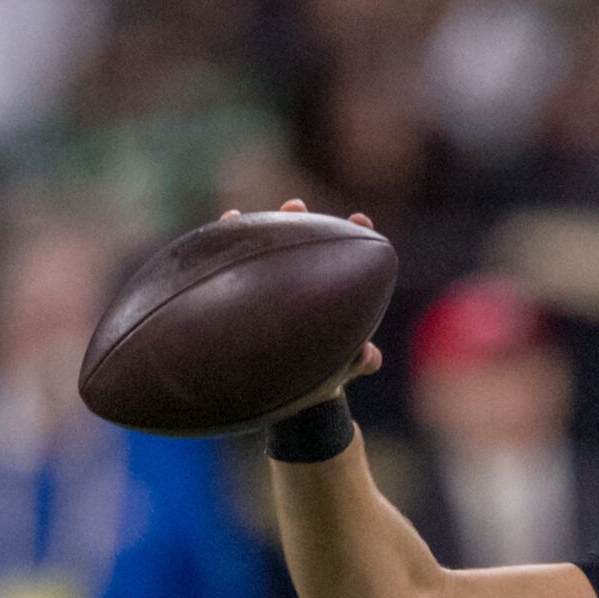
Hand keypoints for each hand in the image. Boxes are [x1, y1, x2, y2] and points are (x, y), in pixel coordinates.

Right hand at [221, 199, 383, 404]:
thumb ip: (358, 362)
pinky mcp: (241, 292)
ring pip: (267, 248)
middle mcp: (300, 283)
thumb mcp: (337, 370)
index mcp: (330, 295)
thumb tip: (369, 355)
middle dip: (300, 221)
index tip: (360, 219)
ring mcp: (270, 285)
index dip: (354, 235)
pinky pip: (233, 264)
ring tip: (251, 214)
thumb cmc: (315, 376)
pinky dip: (230, 242)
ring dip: (264, 226)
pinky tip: (229, 221)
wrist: (278, 393)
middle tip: (295, 204)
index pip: (345, 259)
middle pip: (303, 245)